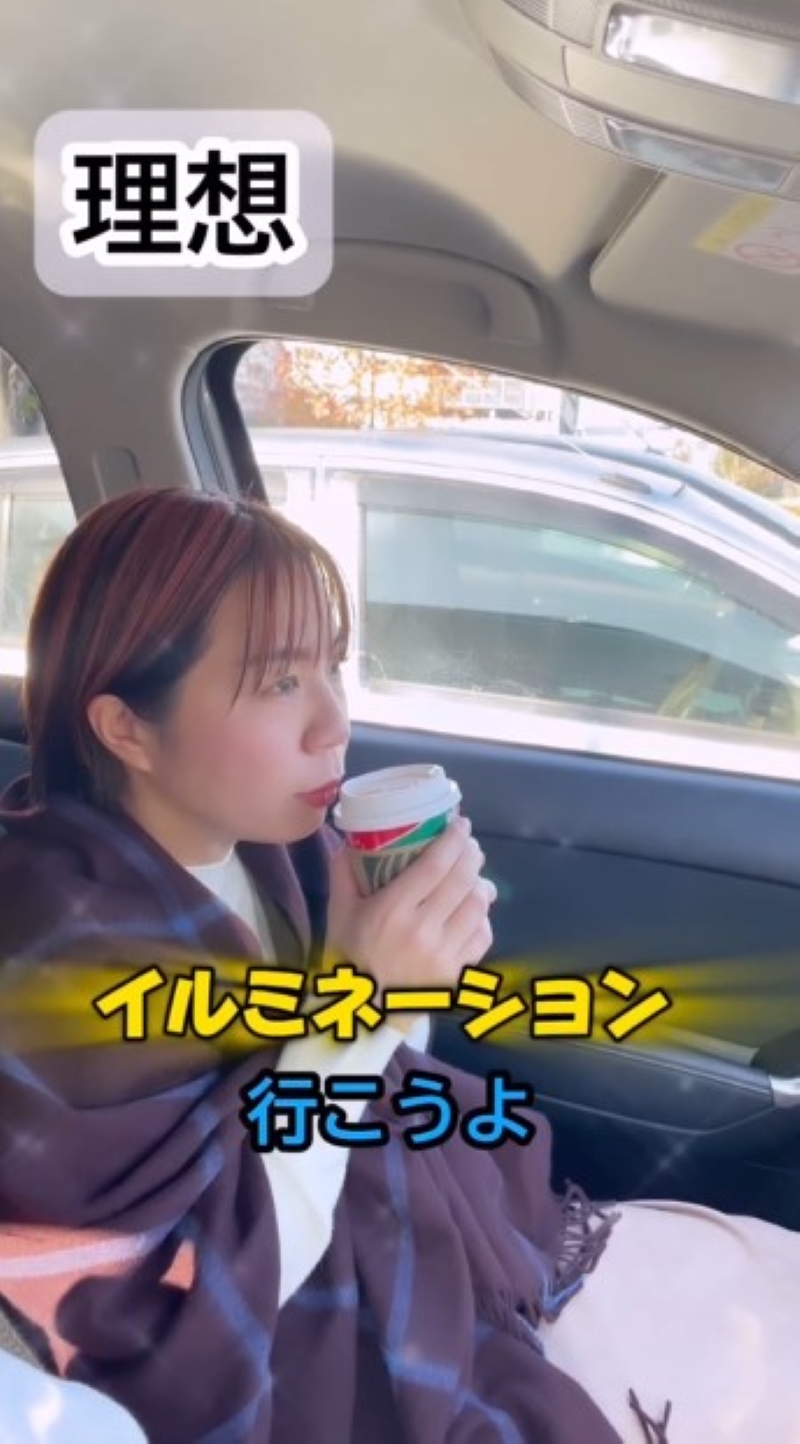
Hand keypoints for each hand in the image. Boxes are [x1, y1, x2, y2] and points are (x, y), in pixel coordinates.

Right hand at [326, 816, 496, 996]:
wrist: (360, 1013)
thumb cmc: (348, 956)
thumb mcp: (339, 912)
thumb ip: (343, 872)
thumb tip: (351, 835)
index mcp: (392, 911)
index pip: (435, 864)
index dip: (453, 839)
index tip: (461, 824)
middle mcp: (422, 931)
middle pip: (462, 880)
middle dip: (471, 855)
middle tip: (468, 845)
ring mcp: (443, 955)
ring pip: (478, 906)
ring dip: (480, 885)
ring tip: (473, 877)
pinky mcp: (457, 974)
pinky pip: (482, 937)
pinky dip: (482, 919)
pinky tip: (472, 912)